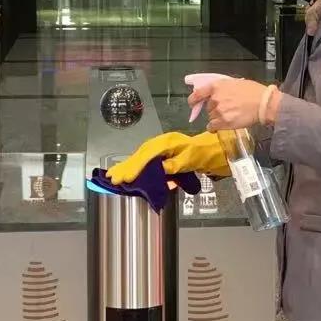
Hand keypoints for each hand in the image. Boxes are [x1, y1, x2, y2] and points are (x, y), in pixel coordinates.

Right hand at [107, 131, 228, 184]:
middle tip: (113, 178)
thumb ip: (175, 165)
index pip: (148, 155)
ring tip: (113, 175)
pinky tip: (124, 170)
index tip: (127, 178)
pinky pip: (143, 159)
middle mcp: (160, 142)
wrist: (207, 149)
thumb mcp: (190, 160)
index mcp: (167, 142)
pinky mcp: (158, 152)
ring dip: (126, 166)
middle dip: (126, 167)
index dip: (137, 167)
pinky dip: (133, 165)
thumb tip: (160, 169)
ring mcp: (158, 147)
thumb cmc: (200, 154)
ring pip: (139, 157)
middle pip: (140, 155)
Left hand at [189, 78, 273, 130]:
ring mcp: (218, 111)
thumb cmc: (254, 92)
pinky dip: (214, 128)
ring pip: (211, 117)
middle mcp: (215, 98)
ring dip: (217, 118)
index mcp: (217, 86)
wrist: (263, 103)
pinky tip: (220, 127)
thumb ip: (223, 88)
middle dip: (215, 109)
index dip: (193, 100)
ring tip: (229, 116)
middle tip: (227, 109)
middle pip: (208, 107)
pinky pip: (212, 126)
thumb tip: (216, 94)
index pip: (198, 93)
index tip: (192, 103)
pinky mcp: (223, 122)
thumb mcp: (235, 83)